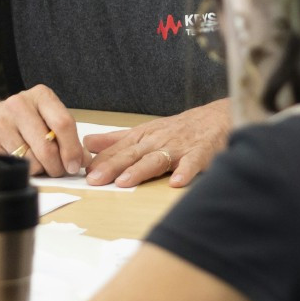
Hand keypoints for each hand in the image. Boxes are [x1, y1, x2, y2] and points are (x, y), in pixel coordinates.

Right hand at [0, 85, 85, 177]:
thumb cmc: (20, 124)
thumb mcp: (45, 121)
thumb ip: (66, 137)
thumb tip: (84, 160)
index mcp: (40, 95)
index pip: (63, 123)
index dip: (73, 149)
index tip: (75, 165)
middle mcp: (18, 104)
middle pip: (48, 146)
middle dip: (57, 166)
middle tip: (56, 170)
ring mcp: (0, 122)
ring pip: (32, 160)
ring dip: (39, 170)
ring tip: (34, 162)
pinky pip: (15, 166)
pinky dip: (22, 170)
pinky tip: (17, 160)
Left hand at [83, 99, 230, 187]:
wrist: (216, 118)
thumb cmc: (178, 129)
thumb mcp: (145, 131)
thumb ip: (117, 140)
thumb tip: (87, 143)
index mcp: (143, 137)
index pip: (118, 150)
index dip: (101, 161)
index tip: (83, 172)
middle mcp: (157, 141)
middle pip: (132, 154)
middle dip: (112, 166)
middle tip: (94, 179)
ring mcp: (178, 147)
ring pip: (156, 159)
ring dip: (140, 170)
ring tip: (125, 181)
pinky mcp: (200, 153)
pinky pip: (192, 163)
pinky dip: (185, 171)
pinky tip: (176, 182)